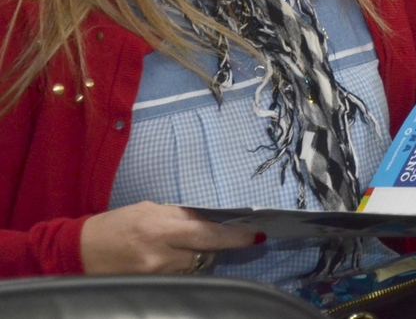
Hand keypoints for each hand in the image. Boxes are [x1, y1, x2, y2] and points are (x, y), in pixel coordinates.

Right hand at [80, 202, 259, 274]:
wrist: (78, 252)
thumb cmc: (115, 225)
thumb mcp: (148, 210)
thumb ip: (181, 216)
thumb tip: (210, 220)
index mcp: (159, 228)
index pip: (207, 235)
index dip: (235, 237)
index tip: (256, 235)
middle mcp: (160, 256)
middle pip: (206, 253)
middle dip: (214, 244)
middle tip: (215, 234)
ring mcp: (155, 276)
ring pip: (195, 268)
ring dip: (197, 257)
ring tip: (180, 246)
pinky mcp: (150, 288)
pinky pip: (180, 278)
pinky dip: (183, 268)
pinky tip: (172, 259)